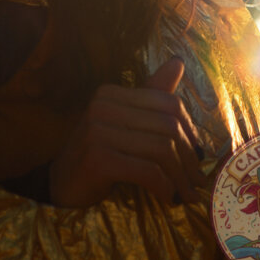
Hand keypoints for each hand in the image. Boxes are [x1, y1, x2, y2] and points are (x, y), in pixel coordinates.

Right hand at [48, 57, 206, 207]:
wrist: (60, 185)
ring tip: (187, 194)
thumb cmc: (98, 155)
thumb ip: (151, 96)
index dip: (191, 131)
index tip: (199, 157)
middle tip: (198, 181)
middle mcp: (103, 106)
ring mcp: (97, 131)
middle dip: (189, 158)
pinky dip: (164, 186)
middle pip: (168, 127)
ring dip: (180, 177)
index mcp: (112, 93)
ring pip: (161, 149)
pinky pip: (147, 170)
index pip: (169, 104)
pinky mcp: (97, 159)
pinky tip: (168, 197)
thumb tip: (178, 62)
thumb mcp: (125, 123)